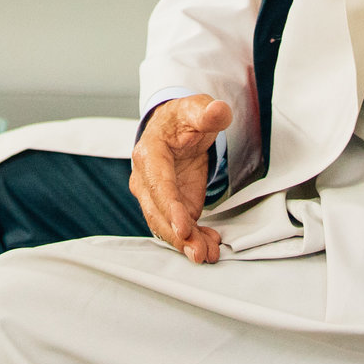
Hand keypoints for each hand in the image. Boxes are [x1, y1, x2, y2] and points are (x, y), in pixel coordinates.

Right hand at [130, 95, 231, 264]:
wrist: (175, 128)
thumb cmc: (183, 118)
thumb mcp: (197, 109)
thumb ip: (208, 112)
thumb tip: (217, 111)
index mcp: (149, 153)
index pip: (158, 184)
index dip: (170, 207)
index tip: (184, 226)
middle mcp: (145, 178)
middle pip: (157, 212)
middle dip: (177, 235)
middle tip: (198, 252)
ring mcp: (155, 196)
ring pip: (165, 225)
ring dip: (185, 243)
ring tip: (207, 254)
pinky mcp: (169, 207)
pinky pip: (177, 227)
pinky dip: (192, 239)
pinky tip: (209, 245)